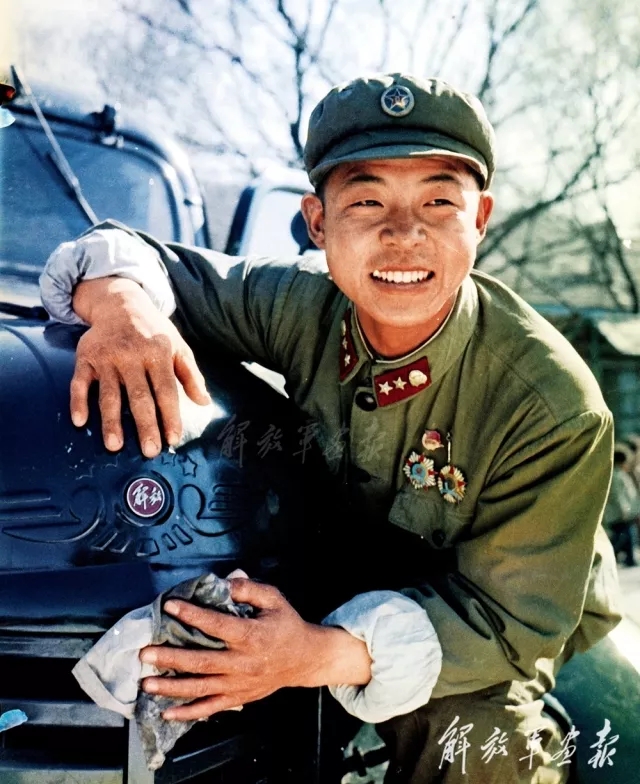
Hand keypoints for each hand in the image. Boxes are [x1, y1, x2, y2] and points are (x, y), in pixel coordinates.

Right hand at [70, 278, 210, 456]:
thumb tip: (205, 403)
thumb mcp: (178, 347)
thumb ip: (191, 375)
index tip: (173, 439)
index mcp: (158, 354)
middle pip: (139, 397)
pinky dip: (78, 401)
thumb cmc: (154, 332)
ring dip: (111, 421)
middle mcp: (132, 357)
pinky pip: (80, 382)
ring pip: (109, 394)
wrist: (120, 303)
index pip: (166, 391)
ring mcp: (107, 358)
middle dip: (145, 425)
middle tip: (150, 451)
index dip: (170, 416)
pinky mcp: (86, 357)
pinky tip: (80, 421)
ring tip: (114, 446)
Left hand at [139, 578, 371, 720]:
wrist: (305, 659)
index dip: (193, 615)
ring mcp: (239, 684)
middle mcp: (243, 662)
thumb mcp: (274, 599)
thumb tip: (226, 581)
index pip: (218, 625)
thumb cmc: (286, 625)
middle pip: (202, 661)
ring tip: (147, 682)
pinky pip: (210, 708)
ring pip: (201, 688)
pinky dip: (188, 713)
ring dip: (172, 686)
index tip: (170, 606)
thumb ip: (250, 590)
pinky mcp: (238, 698)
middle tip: (146, 653)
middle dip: (171, 658)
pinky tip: (166, 712)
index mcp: (252, 635)